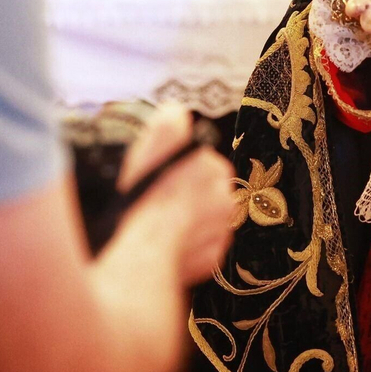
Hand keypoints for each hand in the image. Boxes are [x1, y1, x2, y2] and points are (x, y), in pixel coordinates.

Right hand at [116, 103, 235, 286]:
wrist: (144, 257)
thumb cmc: (144, 202)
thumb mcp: (150, 149)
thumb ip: (169, 124)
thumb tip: (177, 113)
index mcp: (214, 167)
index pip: (201, 161)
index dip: (178, 168)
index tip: (161, 177)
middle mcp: (226, 198)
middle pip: (205, 189)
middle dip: (186, 193)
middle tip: (158, 200)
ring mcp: (222, 231)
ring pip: (204, 218)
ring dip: (188, 220)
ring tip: (160, 225)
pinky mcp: (214, 258)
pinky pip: (201, 246)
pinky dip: (188, 245)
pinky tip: (167, 245)